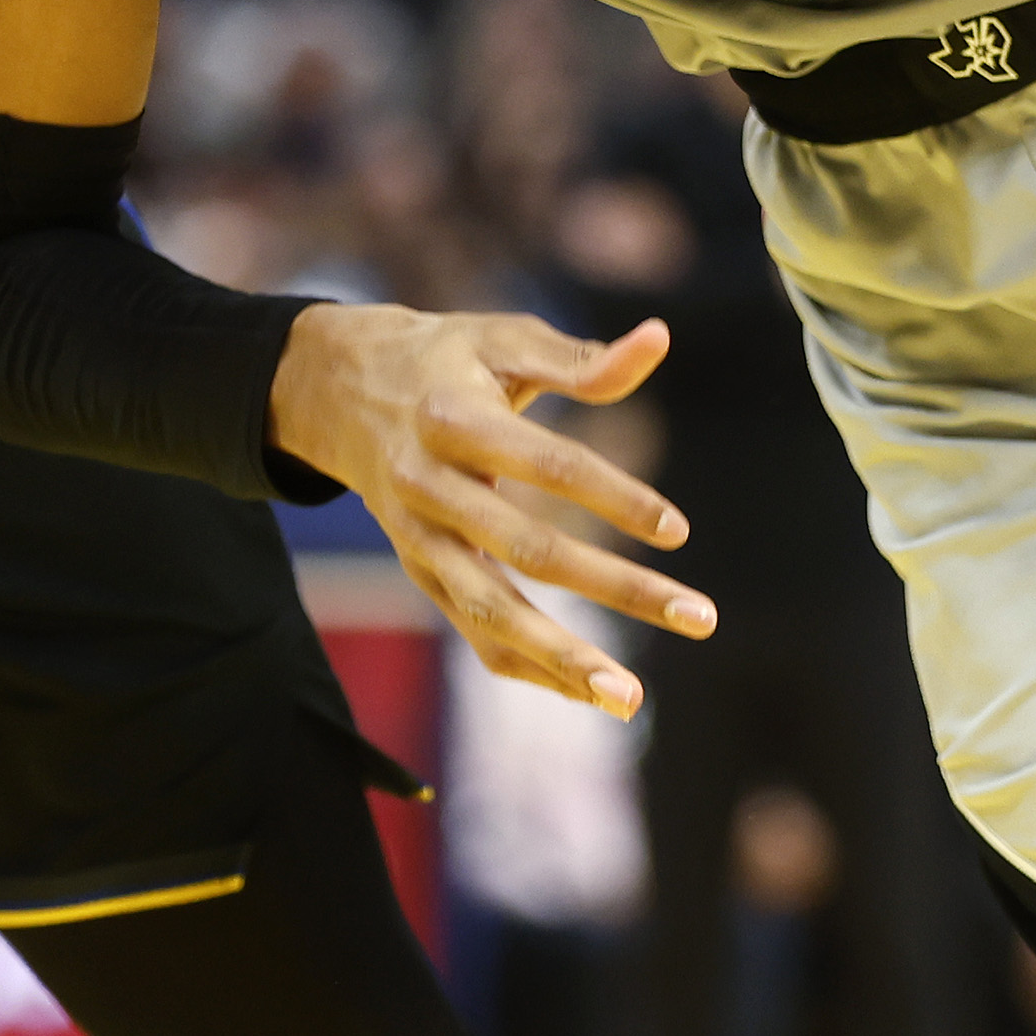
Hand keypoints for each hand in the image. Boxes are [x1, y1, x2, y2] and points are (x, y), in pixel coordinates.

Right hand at [268, 300, 711, 713]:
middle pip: (529, 551)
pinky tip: (590, 691)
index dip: (614, 497)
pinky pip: (474, 632)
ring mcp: (419, 540)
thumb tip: (660, 338)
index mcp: (454, 418)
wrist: (338, 391)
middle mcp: (428, 487)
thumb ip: (581, 358)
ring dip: (564, 660)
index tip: (677, 531)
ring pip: (492, 612)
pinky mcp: (420, 572)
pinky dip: (530, 668)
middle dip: (617, 588)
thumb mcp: (502, 339)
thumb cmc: (443, 357)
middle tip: (697, 616)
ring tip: (632, 698)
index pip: (547, 464)